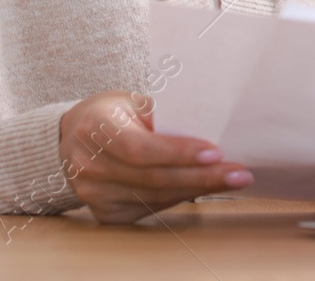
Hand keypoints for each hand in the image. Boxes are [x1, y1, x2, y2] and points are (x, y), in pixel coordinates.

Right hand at [60, 91, 252, 223]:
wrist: (75, 137)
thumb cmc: (114, 113)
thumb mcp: (133, 101)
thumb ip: (163, 114)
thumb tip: (210, 125)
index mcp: (94, 128)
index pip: (141, 148)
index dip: (179, 153)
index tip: (216, 153)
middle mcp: (88, 165)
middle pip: (153, 178)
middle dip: (202, 177)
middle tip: (239, 173)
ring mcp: (93, 194)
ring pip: (156, 197)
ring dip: (198, 189)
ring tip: (232, 179)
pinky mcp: (105, 213)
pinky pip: (151, 208)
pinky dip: (180, 198)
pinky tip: (203, 188)